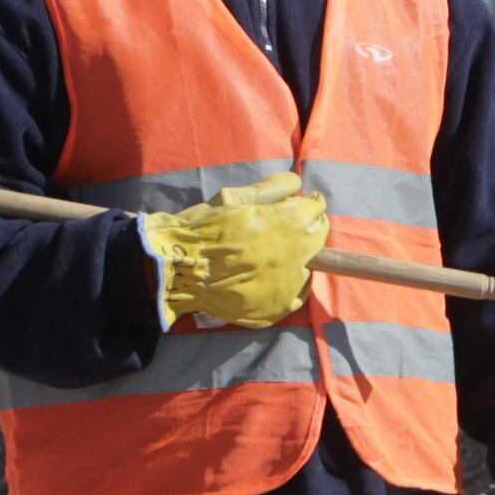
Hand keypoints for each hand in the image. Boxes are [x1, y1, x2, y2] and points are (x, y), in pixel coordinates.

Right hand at [137, 173, 327, 328]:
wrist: (175, 269)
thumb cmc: (202, 229)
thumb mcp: (233, 199)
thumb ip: (270, 189)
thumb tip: (297, 184)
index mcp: (288, 223)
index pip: (316, 209)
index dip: (307, 204)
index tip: (300, 204)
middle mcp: (295, 255)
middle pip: (319, 236)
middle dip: (308, 227)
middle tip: (289, 227)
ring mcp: (287, 286)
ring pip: (308, 267)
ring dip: (298, 257)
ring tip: (273, 255)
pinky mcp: (275, 309)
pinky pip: (296, 296)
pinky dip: (290, 285)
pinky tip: (274, 277)